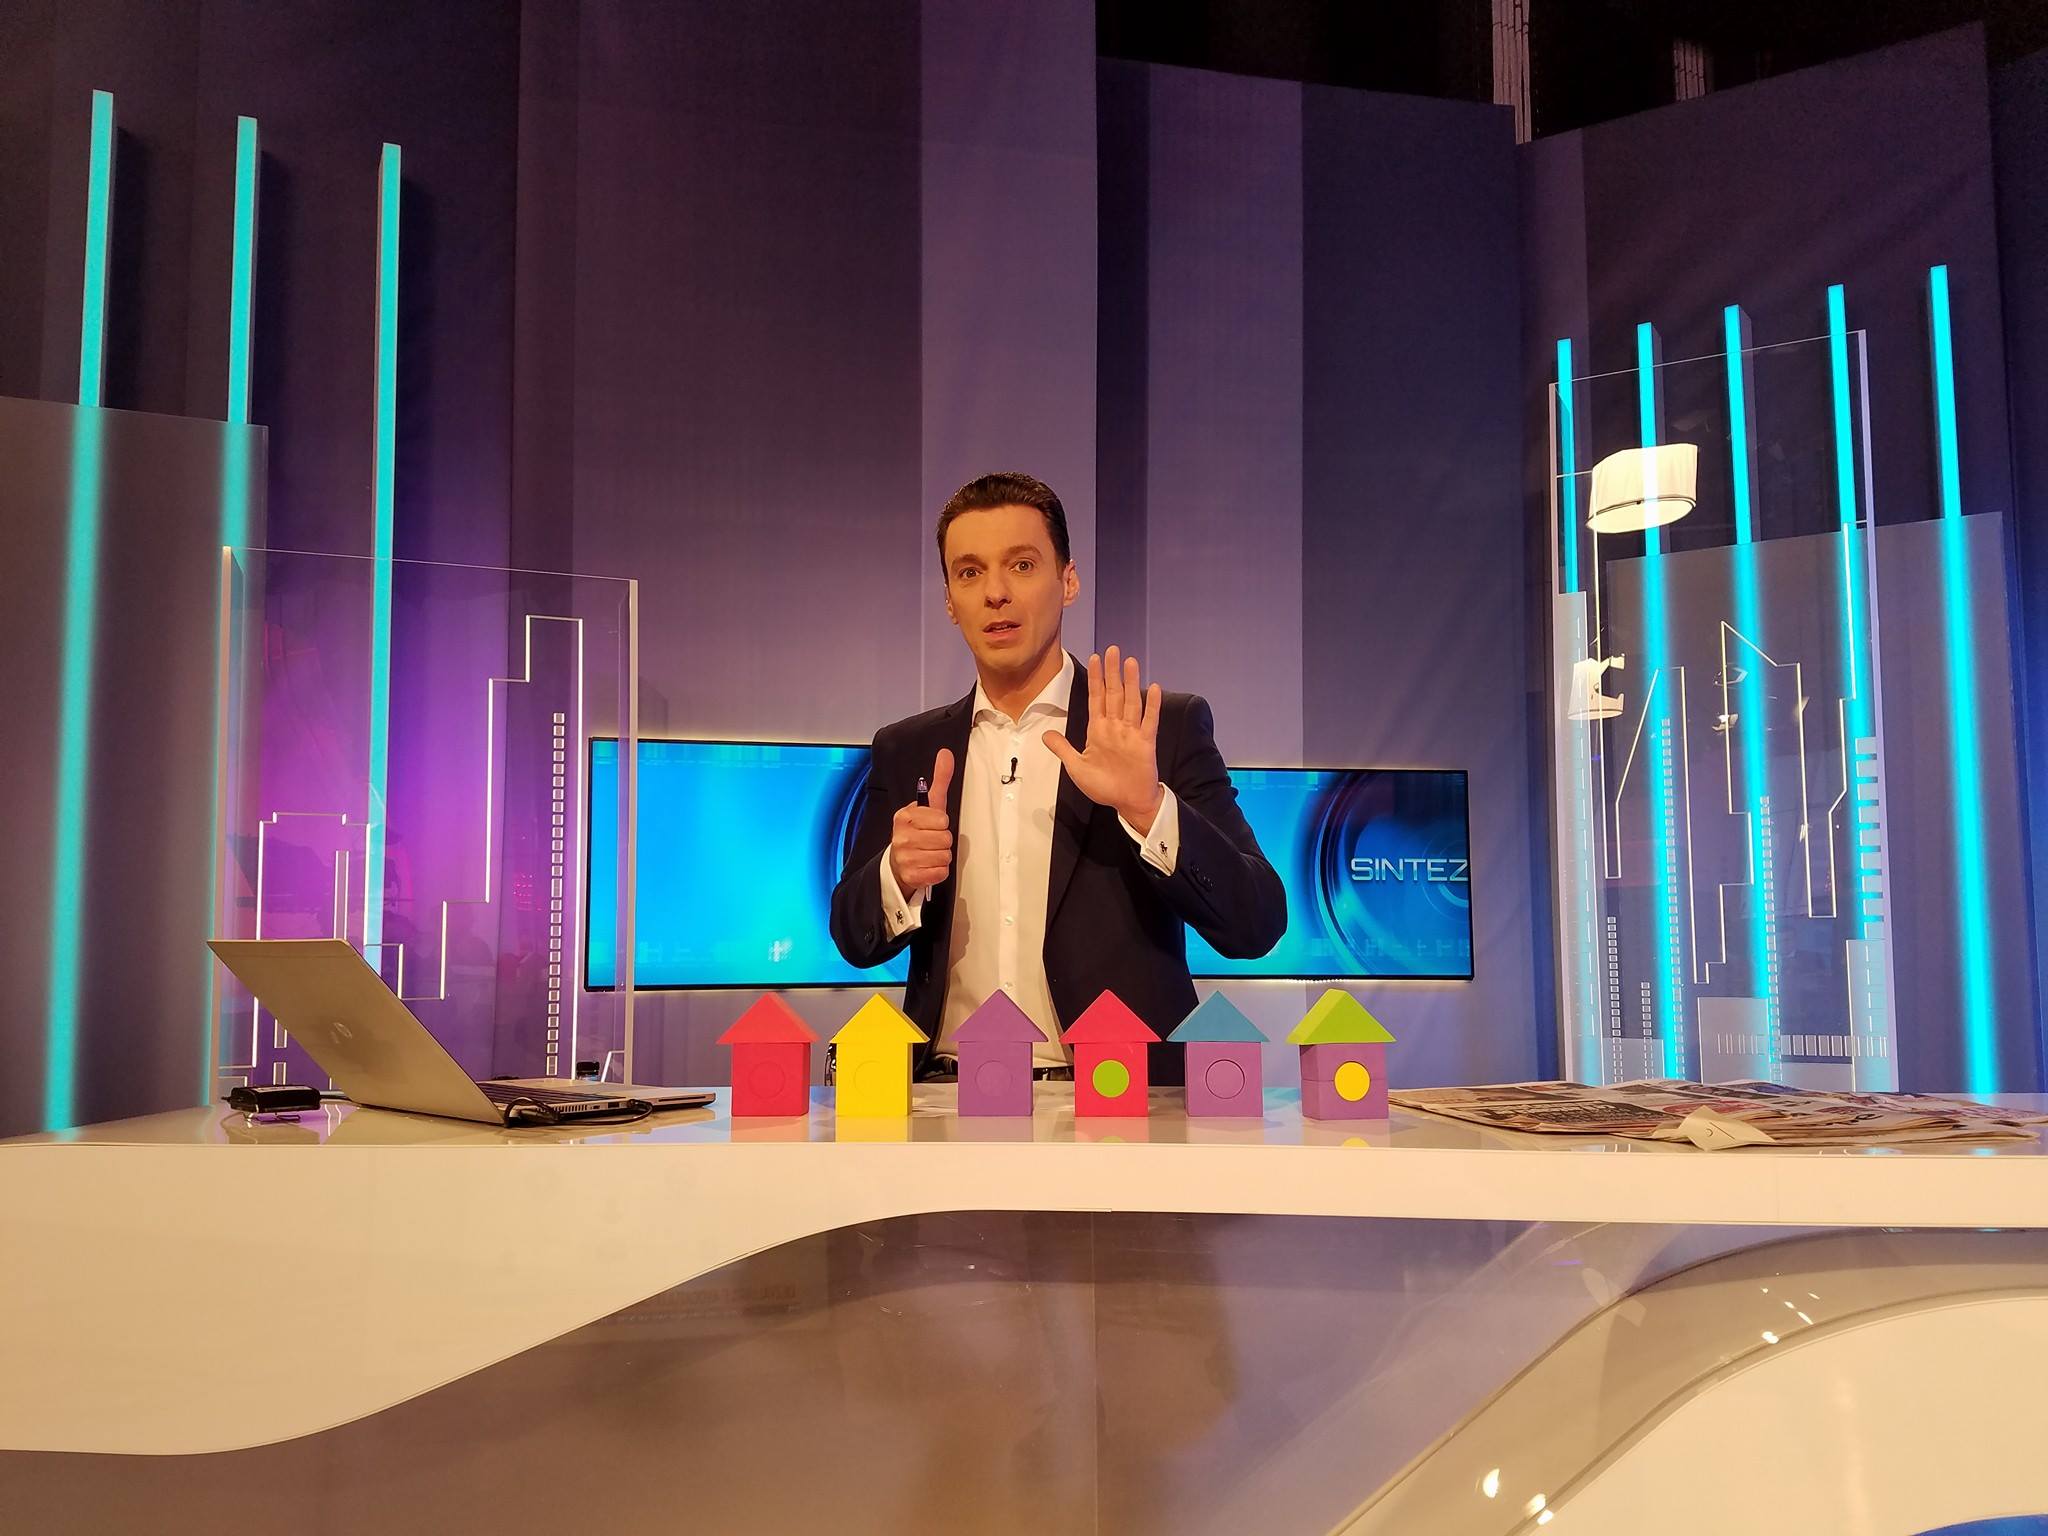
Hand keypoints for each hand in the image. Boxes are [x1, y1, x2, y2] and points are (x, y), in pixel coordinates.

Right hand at [889, 748, 954, 892]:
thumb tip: (946, 753)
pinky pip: (940, 873)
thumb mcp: (927, 807)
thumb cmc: (917, 833)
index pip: (942, 820)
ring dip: (941, 857)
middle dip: (943, 841)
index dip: (942, 824)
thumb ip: (939, 780)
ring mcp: (904, 858)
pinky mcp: (910, 876)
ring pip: (945, 856)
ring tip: (928, 854)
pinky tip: (927, 867)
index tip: (931, 826)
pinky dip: (938, 872)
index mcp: (904, 816)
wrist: (897, 864)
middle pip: (946, 839)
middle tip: (930, 842)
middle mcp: (901, 836)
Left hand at [1044, 647, 1162, 830]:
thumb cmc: (1104, 786)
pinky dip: (1152, 705)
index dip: (1095, 678)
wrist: (1127, 802)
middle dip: (1112, 672)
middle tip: (1112, 649)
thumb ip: (1063, 749)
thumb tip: (1045, 734)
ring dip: (1131, 682)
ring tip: (1130, 662)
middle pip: (1114, 693)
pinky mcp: (1146, 743)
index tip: (1095, 658)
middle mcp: (1115, 727)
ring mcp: (1131, 733)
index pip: (1096, 698)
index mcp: (1098, 730)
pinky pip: (1149, 721)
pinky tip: (1154, 688)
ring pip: (1131, 702)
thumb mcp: (1076, 767)